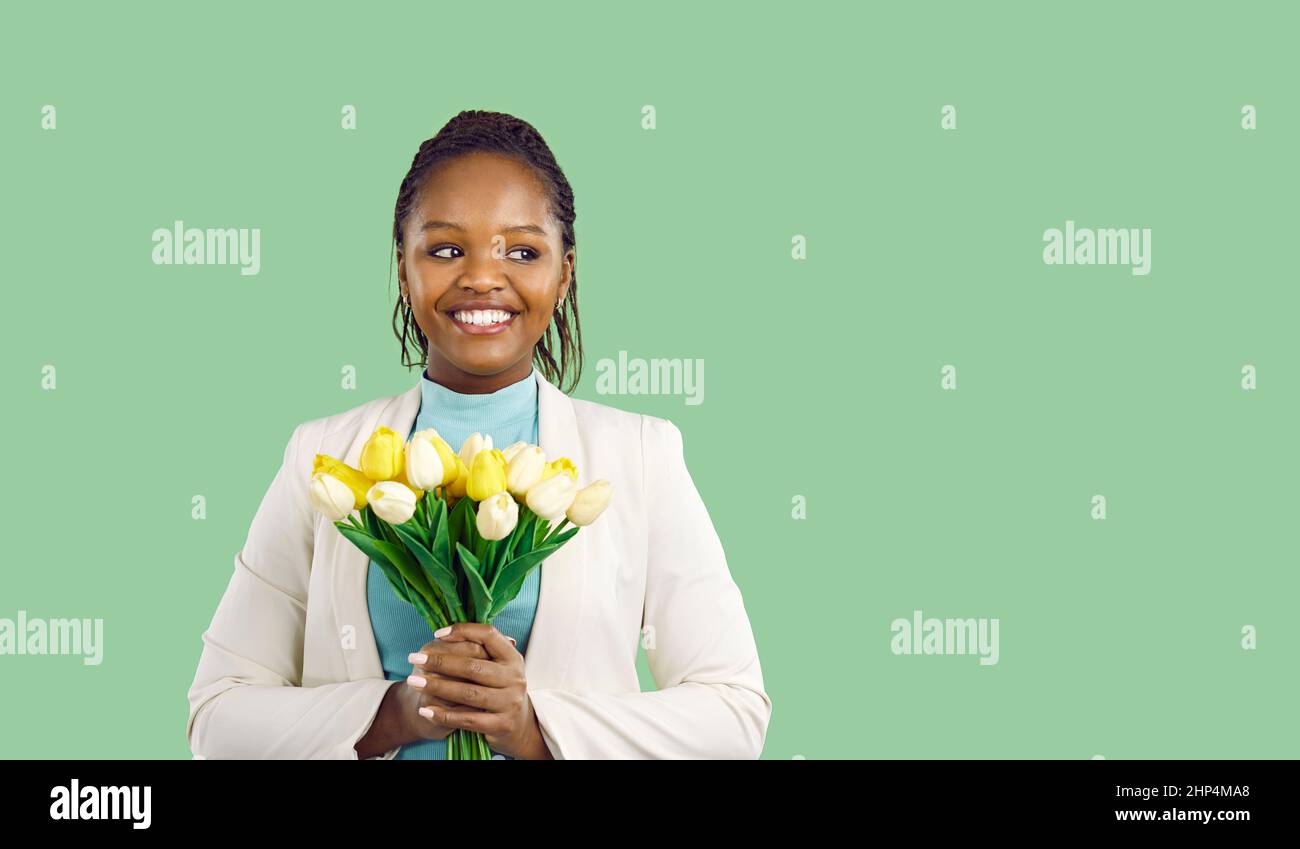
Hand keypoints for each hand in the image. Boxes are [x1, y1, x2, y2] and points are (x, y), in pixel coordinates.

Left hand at [405, 623, 552, 759]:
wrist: (517, 725)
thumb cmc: (498, 688)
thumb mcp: (496, 666)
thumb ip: (477, 649)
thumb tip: (442, 634)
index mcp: (512, 657)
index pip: (489, 635)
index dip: (462, 631)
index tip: (436, 634)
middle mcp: (515, 678)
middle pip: (474, 666)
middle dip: (440, 662)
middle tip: (415, 659)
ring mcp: (510, 702)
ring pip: (468, 693)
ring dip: (437, 687)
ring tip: (414, 682)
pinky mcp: (501, 725)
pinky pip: (467, 719)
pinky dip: (444, 715)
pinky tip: (425, 710)